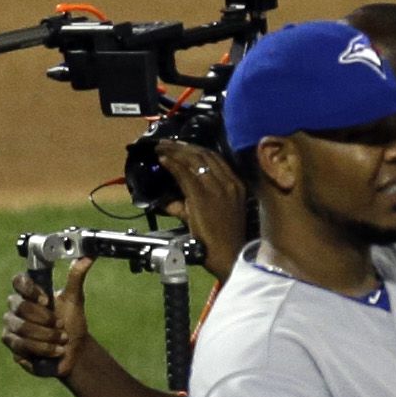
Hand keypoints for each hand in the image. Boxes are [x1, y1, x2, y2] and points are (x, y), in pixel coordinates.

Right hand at [1, 261, 90, 380]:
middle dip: (45, 319)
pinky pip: (21, 346)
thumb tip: (88, 255)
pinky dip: (43, 349)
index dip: (30, 290)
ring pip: (21, 328)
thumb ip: (76, 276)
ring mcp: (11, 326)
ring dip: (47, 336)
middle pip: (20, 307)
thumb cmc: (71, 323)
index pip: (18, 281)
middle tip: (60, 325)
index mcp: (29, 292)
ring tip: (61, 341)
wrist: (73, 352)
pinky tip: (55, 351)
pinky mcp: (12, 345)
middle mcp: (16, 308)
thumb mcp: (75, 299)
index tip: (47, 300)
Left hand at [155, 141, 247, 279]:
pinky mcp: (204, 196)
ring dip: (175, 151)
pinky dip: (173, 164)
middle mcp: (228, 182)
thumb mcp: (206, 214)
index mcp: (234, 183)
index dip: (193, 149)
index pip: (213, 158)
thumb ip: (187, 204)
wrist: (228, 254)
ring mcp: (218, 188)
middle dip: (181, 146)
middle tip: (164, 142)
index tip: (177, 145)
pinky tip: (163, 160)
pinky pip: (186, 175)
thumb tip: (168, 201)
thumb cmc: (218, 239)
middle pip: (203, 155)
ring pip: (194, 161)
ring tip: (160, 147)